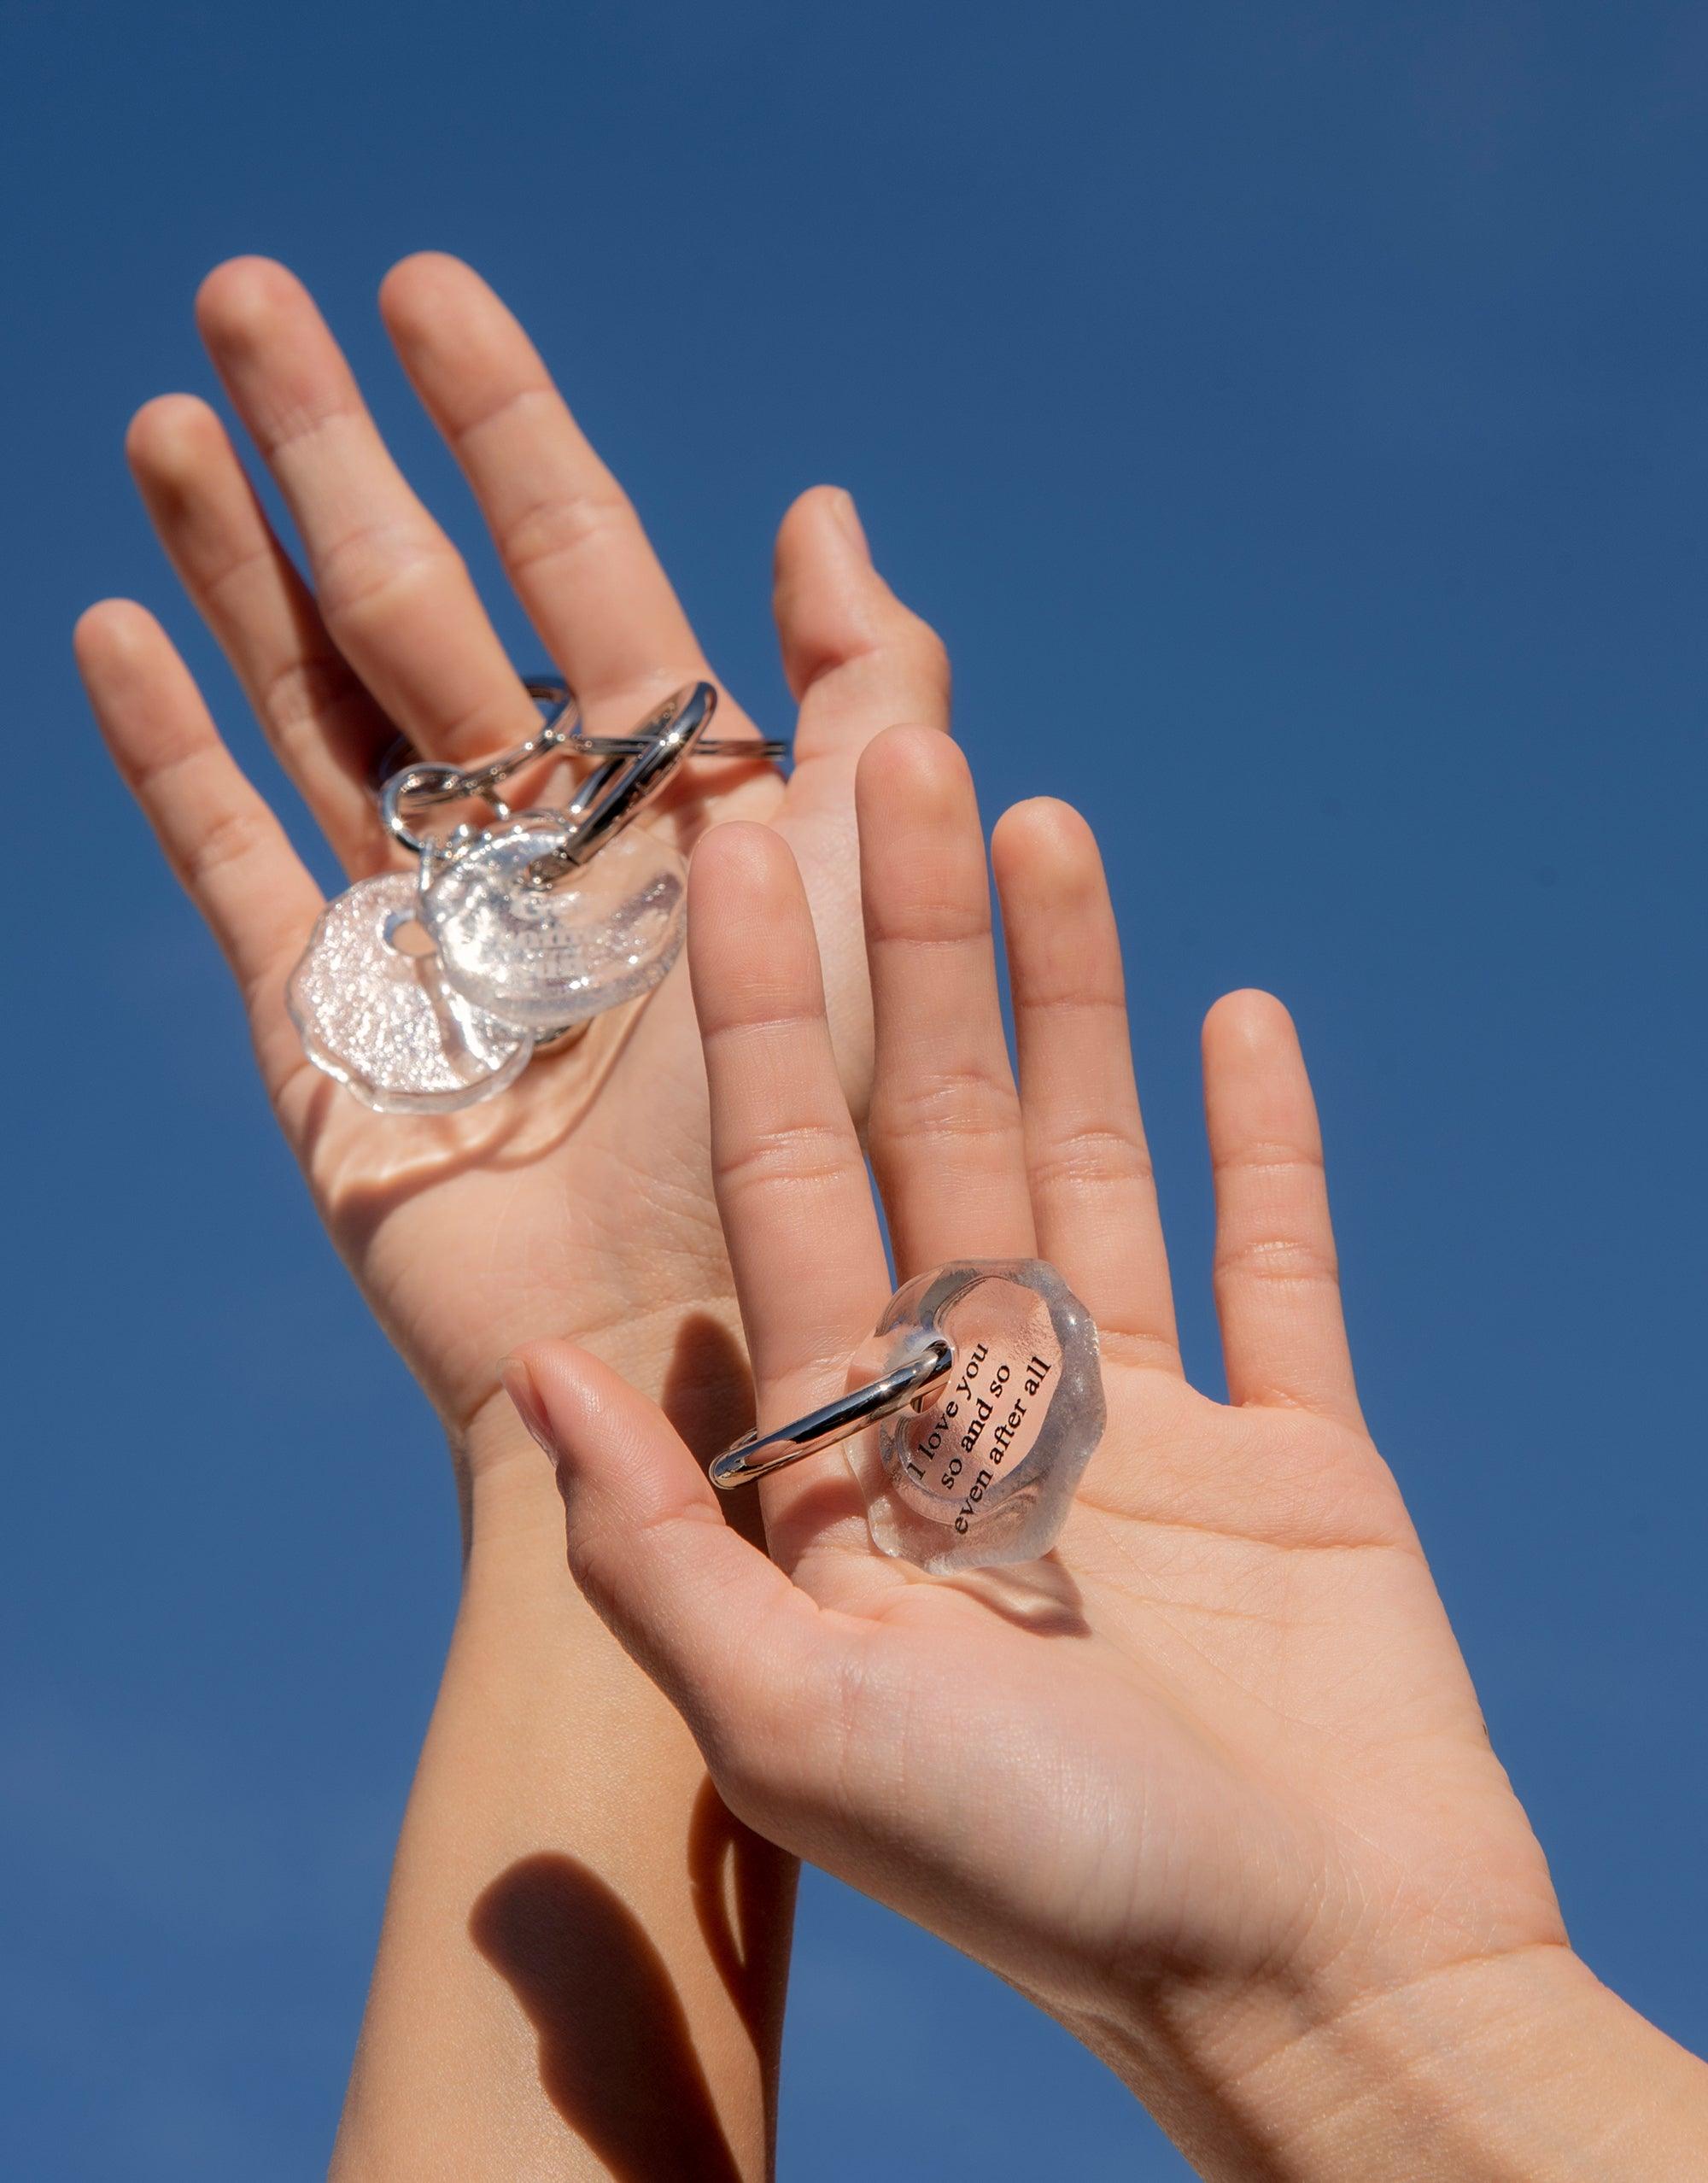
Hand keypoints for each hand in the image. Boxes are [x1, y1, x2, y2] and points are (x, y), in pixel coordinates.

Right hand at [76, 254, 948, 1473]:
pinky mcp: (328, 1030)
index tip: (423, 288)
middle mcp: (545, 848)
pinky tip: (112, 627)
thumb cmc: (827, 1137)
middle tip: (249, 289)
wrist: (699, 1365)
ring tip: (165, 412)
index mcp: (679, 802)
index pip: (580, 565)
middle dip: (336, 451)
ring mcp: (428, 933)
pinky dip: (168, 753)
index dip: (503, 424)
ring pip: (313, 708)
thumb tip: (820, 502)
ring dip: (234, 557)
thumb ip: (872, 694)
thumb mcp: (886, 888)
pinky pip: (232, 865)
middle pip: (421, 610)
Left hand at [511, 727, 1704, 2174]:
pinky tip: (1243, 1011)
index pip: (792, 1187)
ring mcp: (1144, 1421)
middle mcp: (986, 1415)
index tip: (724, 847)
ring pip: (1097, 1158)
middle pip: (939, 1128)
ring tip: (1039, 819)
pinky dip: (1266, 1146)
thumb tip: (540, 1380)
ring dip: (1072, 993)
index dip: (754, 1015)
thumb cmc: (1049, 1888)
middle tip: (888, 748)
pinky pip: (1279, 1259)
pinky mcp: (1296, 1446)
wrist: (1312, 1991)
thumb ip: (663, 1551)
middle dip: (910, 945)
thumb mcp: (804, 1730)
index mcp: (862, 1462)